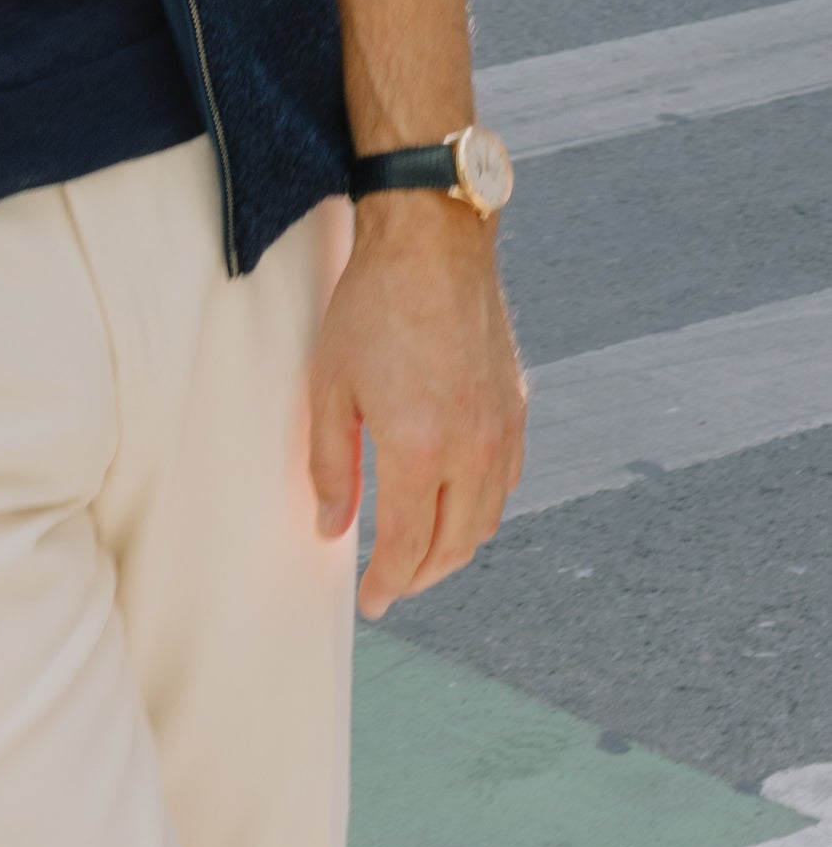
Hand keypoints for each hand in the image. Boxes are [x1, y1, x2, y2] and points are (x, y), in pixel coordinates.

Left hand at [310, 197, 526, 615]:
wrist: (433, 244)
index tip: (372, 602)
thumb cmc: (372, 308)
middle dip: (420, 575)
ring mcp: (503, 430)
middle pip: (454, 545)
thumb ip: (332, 466)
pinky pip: (507, 482)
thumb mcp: (329, 387)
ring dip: (454, 547)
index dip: (389, 583)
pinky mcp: (517, 406)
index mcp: (421, 450)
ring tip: (420, 553)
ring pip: (488, 520)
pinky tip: (456, 503)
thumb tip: (333, 527)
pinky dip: (481, 508)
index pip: (408, 546)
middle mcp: (473, 449)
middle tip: (392, 584)